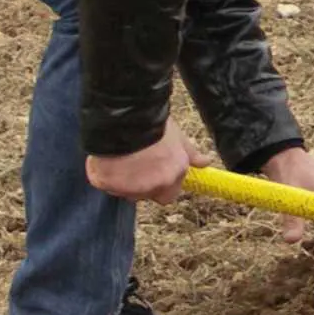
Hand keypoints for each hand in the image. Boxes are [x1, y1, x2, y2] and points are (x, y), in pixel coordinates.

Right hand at [86, 119, 209, 202]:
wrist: (123, 119)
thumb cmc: (150, 121)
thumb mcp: (176, 134)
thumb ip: (189, 152)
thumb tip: (205, 162)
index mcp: (176, 170)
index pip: (171, 192)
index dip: (162, 180)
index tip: (154, 170)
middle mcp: (160, 183)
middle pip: (152, 195)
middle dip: (146, 186)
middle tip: (137, 166)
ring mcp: (136, 187)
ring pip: (130, 192)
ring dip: (127, 182)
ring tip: (122, 159)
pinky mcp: (113, 186)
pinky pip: (110, 186)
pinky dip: (108, 177)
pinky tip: (109, 161)